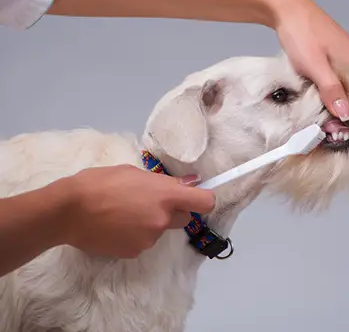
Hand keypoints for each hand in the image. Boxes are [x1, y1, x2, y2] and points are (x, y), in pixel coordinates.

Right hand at [59, 165, 214, 257]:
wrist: (67, 211)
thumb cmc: (99, 182)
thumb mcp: (132, 172)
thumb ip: (164, 181)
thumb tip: (188, 183)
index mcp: (165, 195)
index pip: (205, 202)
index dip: (204, 199)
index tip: (197, 197)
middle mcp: (163, 219)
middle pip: (185, 218)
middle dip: (174, 211)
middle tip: (151, 202)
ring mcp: (150, 238)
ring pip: (161, 230)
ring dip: (151, 223)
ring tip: (124, 213)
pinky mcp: (135, 252)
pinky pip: (144, 242)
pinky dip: (135, 235)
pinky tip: (116, 226)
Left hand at [272, 0, 348, 120]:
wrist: (288, 9)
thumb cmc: (301, 34)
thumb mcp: (314, 66)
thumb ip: (331, 91)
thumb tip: (345, 114)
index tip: (333, 133)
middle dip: (342, 116)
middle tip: (322, 127)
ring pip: (348, 94)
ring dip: (335, 106)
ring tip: (318, 113)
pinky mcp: (341, 60)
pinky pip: (340, 84)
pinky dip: (330, 94)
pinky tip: (317, 96)